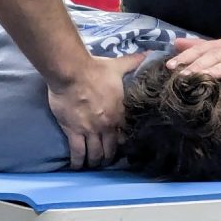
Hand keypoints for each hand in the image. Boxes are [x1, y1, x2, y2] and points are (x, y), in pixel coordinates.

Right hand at [48, 53, 146, 168]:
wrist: (72, 72)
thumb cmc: (95, 69)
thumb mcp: (118, 66)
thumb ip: (133, 62)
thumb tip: (147, 54)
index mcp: (119, 112)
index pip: (125, 134)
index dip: (124, 142)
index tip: (122, 145)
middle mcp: (107, 125)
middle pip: (110, 149)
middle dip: (109, 156)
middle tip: (106, 159)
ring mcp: (90, 130)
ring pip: (95, 154)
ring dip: (95, 161)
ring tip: (92, 164)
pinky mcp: (73, 132)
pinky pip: (77, 152)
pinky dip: (78, 162)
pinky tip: (77, 166)